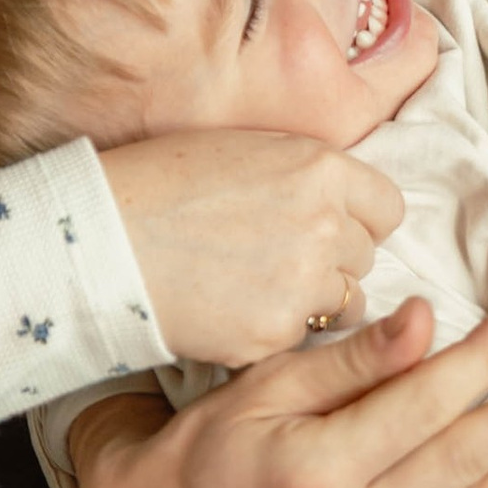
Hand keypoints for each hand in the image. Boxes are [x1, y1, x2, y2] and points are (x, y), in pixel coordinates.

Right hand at [101, 128, 404, 365]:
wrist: (100, 237)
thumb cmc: (160, 182)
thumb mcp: (247, 150)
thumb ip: (306, 174)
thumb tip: (343, 204)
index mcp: (320, 168)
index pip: (387, 207)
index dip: (359, 219)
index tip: (332, 226)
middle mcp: (324, 225)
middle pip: (366, 255)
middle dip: (334, 259)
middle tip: (278, 257)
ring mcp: (302, 284)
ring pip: (347, 302)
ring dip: (316, 300)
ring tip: (260, 286)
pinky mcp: (274, 333)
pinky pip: (302, 337)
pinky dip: (277, 330)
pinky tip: (234, 310)